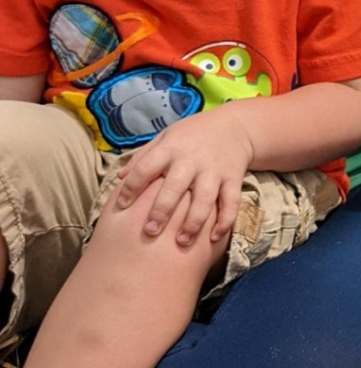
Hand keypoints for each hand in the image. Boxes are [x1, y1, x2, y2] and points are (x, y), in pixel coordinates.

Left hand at [114, 110, 253, 247]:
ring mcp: (214, 170)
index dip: (131, 188)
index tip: (121, 206)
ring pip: (204, 199)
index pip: (146, 168)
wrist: (234, 126)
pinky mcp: (233, 179)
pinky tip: (214, 237)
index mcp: (171, 148)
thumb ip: (143, 156)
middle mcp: (192, 160)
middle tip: (149, 232)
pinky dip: (225, 221)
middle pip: (175, 188)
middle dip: (162, 211)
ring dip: (193, 222)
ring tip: (182, 241)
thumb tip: (119, 178)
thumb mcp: (165, 137)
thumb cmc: (192, 135)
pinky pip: (231, 203)